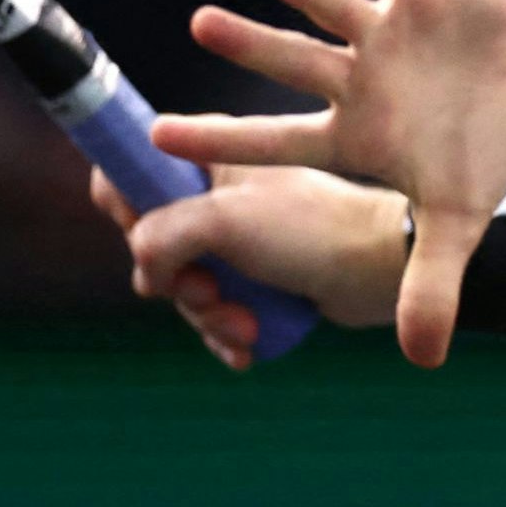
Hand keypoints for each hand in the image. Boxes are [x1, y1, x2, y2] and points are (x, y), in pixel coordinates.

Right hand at [89, 162, 408, 368]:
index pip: (130, 167)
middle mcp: (217, 195)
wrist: (383, 271)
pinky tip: (247, 348)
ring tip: (243, 325)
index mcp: (207, 158)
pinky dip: (228, 333)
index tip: (138, 231)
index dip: (122, 204)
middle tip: (208, 290)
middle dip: (176, 282)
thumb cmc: (311, 232)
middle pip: (151, 243)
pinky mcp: (259, 278)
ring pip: (185, 287)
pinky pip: (218, 311)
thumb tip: (147, 274)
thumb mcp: (224, 222)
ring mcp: (238, 239)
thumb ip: (160, 235)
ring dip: (208, 315)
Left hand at [146, 0, 505, 365]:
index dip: (223, 138)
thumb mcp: (459, 219)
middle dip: (249, 47)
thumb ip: (431, 281)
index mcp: (351, 131)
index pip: (275, 138)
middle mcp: (354, 78)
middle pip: (291, 64)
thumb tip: (421, 361)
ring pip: (332, 7)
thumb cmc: (478, 144)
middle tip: (197, 27)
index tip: (163, 137)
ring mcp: (383, 31)